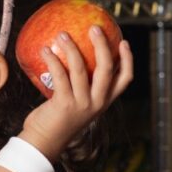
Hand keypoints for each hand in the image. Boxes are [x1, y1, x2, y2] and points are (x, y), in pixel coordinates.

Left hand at [18, 27, 135, 153]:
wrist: (43, 143)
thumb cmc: (57, 120)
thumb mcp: (78, 104)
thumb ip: (80, 86)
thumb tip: (73, 56)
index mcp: (104, 101)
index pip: (124, 79)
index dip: (127, 60)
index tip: (123, 41)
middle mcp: (97, 102)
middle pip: (106, 69)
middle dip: (102, 46)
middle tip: (94, 28)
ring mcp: (82, 104)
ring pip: (81, 69)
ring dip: (71, 48)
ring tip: (62, 34)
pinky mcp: (64, 104)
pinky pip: (60, 75)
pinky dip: (52, 60)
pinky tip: (45, 49)